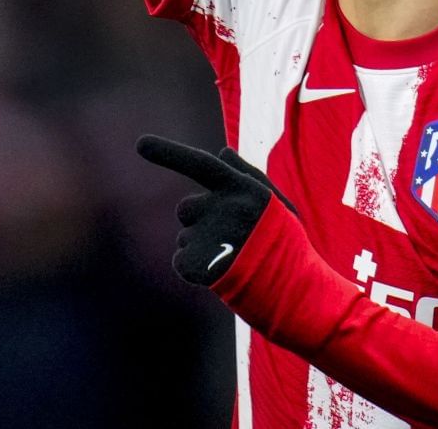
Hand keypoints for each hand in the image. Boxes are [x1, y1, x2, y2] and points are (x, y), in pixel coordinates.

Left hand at [137, 135, 297, 286]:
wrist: (296, 294)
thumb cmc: (285, 245)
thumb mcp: (278, 205)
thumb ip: (249, 175)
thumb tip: (222, 151)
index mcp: (243, 189)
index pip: (200, 164)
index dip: (168, 152)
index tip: (140, 143)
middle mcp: (224, 208)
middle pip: (186, 208)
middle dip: (199, 221)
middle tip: (230, 240)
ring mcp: (209, 237)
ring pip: (184, 236)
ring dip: (200, 247)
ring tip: (231, 261)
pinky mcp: (197, 265)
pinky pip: (181, 261)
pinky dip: (195, 269)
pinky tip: (219, 275)